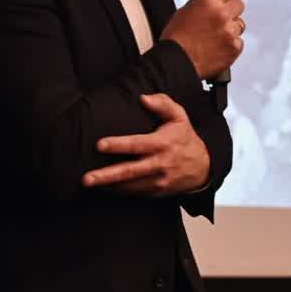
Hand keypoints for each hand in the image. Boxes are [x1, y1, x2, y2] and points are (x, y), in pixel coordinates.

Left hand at [81, 93, 209, 196]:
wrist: (203, 166)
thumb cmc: (185, 137)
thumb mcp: (179, 116)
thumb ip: (162, 103)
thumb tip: (143, 98)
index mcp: (162, 144)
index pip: (136, 144)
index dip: (118, 145)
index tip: (99, 145)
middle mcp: (159, 164)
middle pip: (129, 171)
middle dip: (106, 176)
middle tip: (86, 179)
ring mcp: (158, 180)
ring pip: (130, 186)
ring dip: (109, 186)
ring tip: (90, 184)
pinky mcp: (157, 191)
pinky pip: (136, 193)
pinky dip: (120, 192)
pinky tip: (105, 188)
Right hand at [160, 0, 244, 79]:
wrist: (177, 63)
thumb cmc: (176, 40)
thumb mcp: (185, 11)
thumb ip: (204, 3)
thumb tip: (214, 0)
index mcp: (208, 2)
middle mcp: (222, 15)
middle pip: (239, 4)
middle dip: (230, 9)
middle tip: (219, 18)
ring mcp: (230, 32)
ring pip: (240, 24)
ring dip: (231, 28)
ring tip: (215, 36)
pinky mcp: (235, 48)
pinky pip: (239, 42)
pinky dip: (231, 44)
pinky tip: (218, 47)